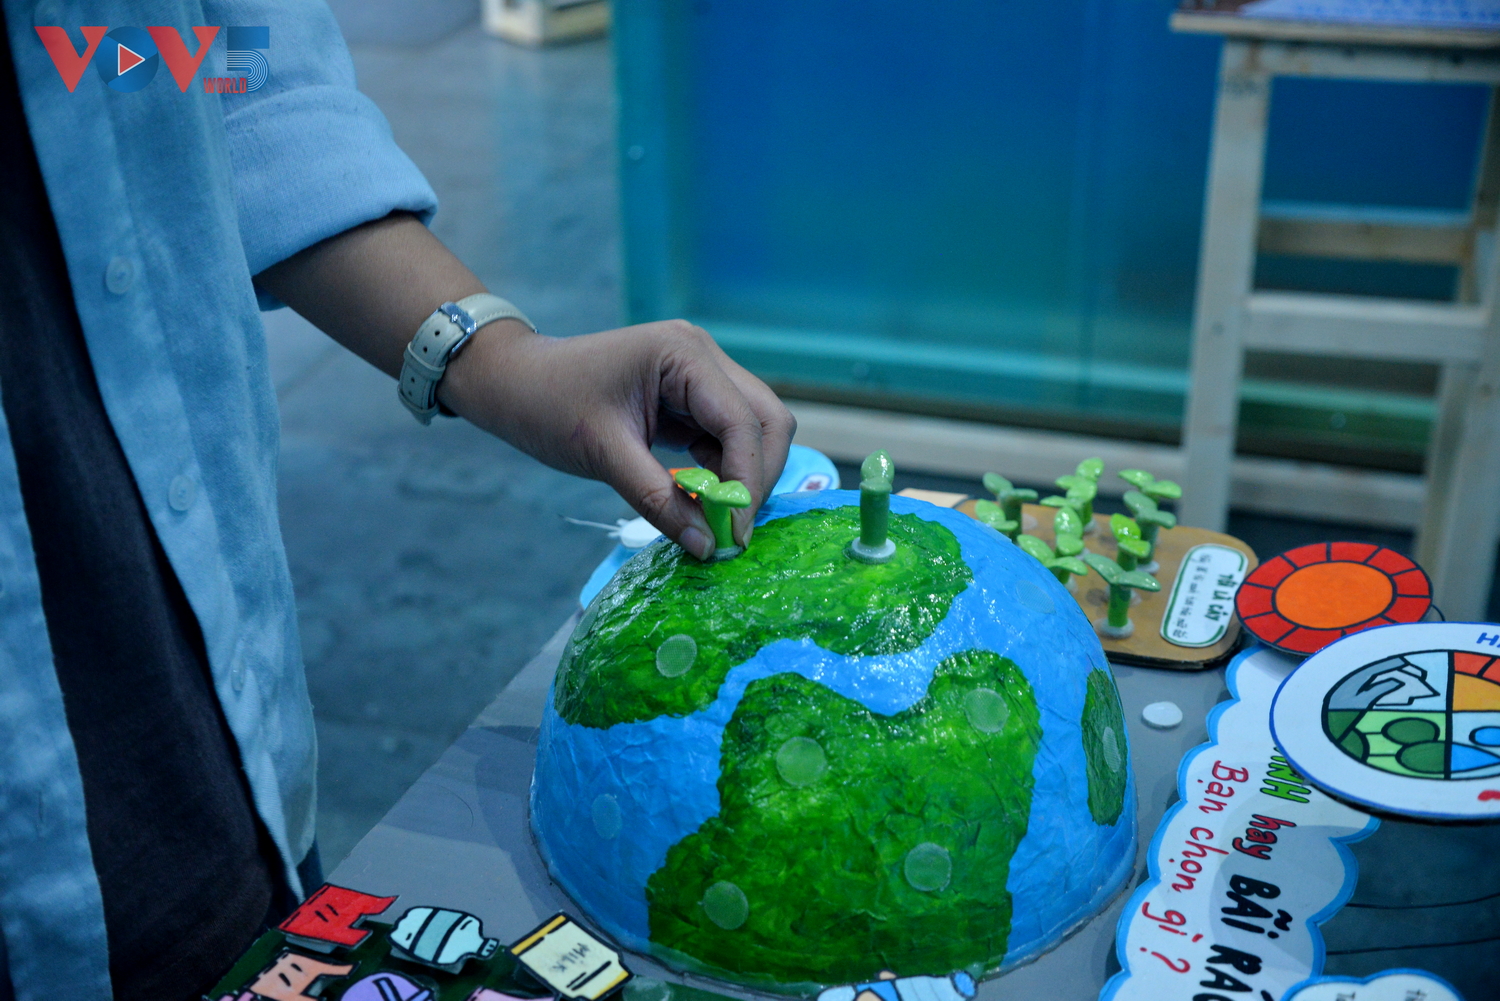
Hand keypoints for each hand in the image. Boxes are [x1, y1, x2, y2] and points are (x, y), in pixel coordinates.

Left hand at [255, 213, 792, 558]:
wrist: (510, 382)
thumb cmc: (546, 406)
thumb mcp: (604, 456)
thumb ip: (659, 499)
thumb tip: (708, 547)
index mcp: (684, 354)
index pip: (744, 422)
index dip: (747, 482)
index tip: (733, 536)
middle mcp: (703, 356)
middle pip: (767, 420)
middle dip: (757, 478)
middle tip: (732, 530)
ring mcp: (700, 375)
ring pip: (753, 430)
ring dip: (742, 477)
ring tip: (714, 521)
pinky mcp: (690, 398)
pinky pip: (726, 438)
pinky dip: (722, 473)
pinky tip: (700, 501)